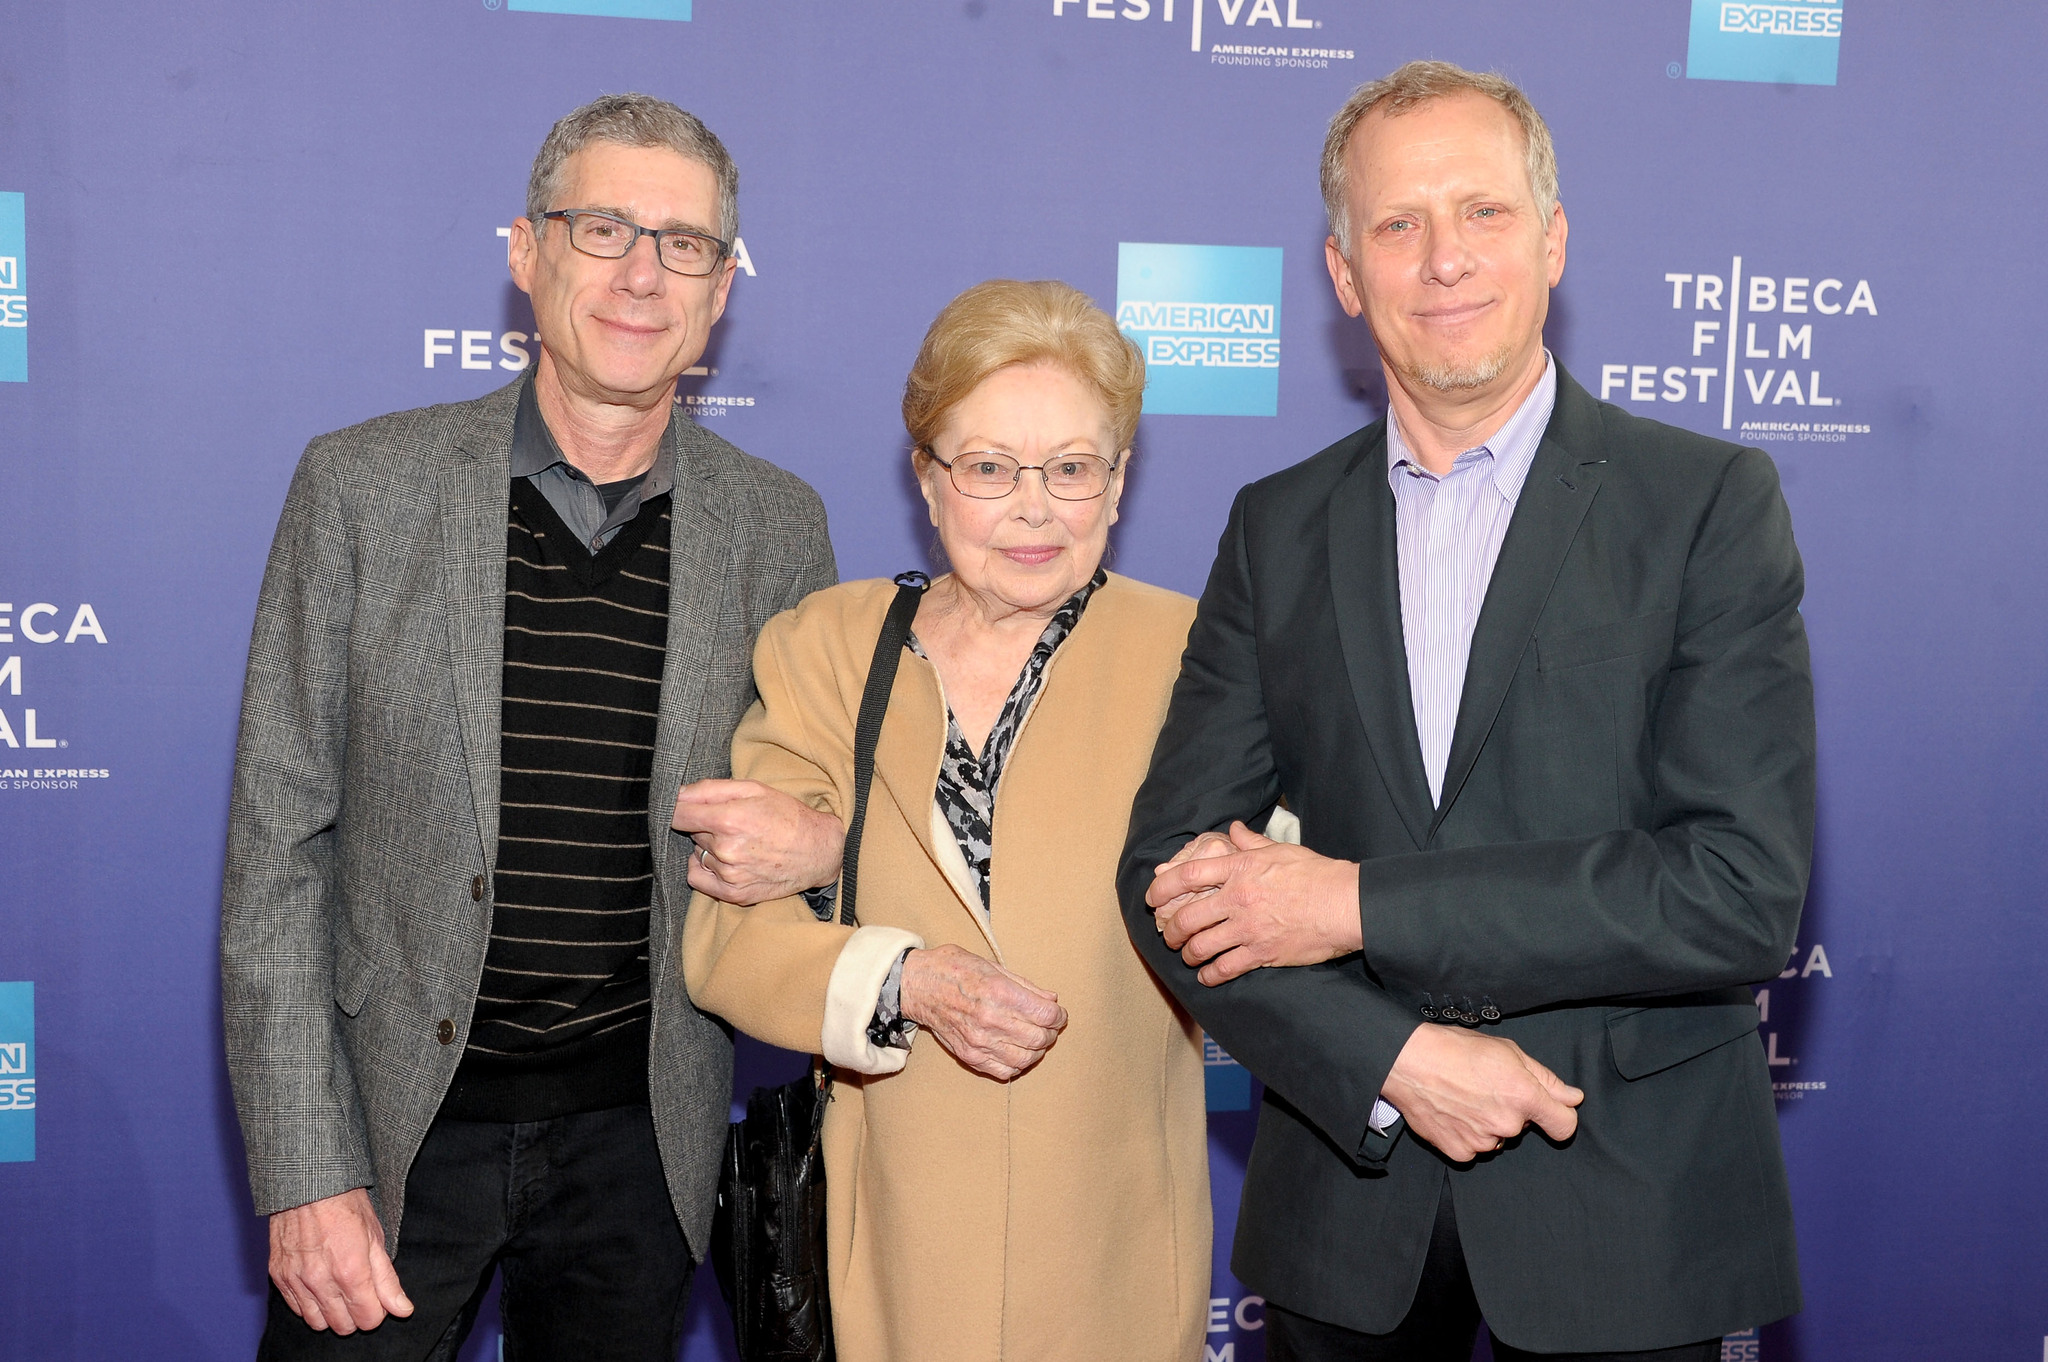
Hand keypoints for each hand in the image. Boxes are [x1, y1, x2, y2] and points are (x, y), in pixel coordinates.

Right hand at [268, 1188, 412, 1333]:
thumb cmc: (346, 1205)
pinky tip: (319, 1285)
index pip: (368, 1319)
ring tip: (339, 1291)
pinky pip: (295, 1308)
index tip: (377, 1299)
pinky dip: (309, 1304)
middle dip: (356, 1315)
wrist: (308, 1184)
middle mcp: (320, 1280)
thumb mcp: (376, 1238)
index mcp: (350, 1271)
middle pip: (342, 1326)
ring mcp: (296, 1279)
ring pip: (317, 1322)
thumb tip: (402, 1309)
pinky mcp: (278, 1275)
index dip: (377, 1312)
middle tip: (360, 1294)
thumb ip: (387, 1280)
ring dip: (332, 1313)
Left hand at [672, 779, 844, 905]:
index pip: (676, 814)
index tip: (686, 806)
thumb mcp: (753, 789)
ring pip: (698, 852)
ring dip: (710, 846)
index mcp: (729, 820)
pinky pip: (697, 877)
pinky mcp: (733, 894)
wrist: (818, 851)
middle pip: (691, 831)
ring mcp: (729, 875)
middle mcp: (726, 850)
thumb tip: (675, 793)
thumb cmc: (787, 815)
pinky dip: (704, 867)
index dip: (678, 807)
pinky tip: (723, 860)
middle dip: (704, 824)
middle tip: (732, 822)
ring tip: (739, 842)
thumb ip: (710, 789)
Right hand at [898, 944, 1067, 1081]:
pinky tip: (1017, 1051)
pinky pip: (1004, 1071)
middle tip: (1049, 1026)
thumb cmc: (955, 969)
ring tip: (1035, 1039)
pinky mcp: (969, 1055)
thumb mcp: (993, 966)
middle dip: (1051, 1032)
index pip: (1046, 1015)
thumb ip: (1025, 986)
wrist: (919, 985)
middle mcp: (990, 1019)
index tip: (1059, 1014)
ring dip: (1037, 1050)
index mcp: (999, 992)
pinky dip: (1018, 1064)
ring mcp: (979, 1041)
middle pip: (1039, 1038)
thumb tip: (1052, 1001)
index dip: (1059, 1016)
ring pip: (1025, 1058)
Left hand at [1147, 821, 1363, 984]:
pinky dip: (1211, 975)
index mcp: (1240, 868)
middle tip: (1169, 934)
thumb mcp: (1280, 849)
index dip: (1162, 886)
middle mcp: (1238, 898)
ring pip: (1200, 946)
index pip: (1187, 875)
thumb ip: (1250, 842)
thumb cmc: (1316, 873)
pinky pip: (1225, 968)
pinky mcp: (1262, 953)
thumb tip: (1234, 829)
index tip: (1152, 895)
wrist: (1345, 903)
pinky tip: (1207, 976)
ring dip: (1188, 954)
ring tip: (1188, 956)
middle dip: (1171, 930)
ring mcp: (1248, 928)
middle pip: (1187, 917)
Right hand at [1381, 1024, 1583, 1161]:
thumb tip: (1573, 1098)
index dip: (1560, 1117)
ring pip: (1497, 1137)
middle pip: (1523, 1126)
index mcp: (1524, 1096)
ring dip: (1488, 1123)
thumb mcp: (1508, 1051)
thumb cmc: (1455, 1049)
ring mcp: (1482, 1142)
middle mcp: (1507, 1124)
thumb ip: (1546, 1079)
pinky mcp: (1459, 1152)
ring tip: (1464, 1098)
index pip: (1564, 1125)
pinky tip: (1453, 1112)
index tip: (1550, 1112)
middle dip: (1511, 1111)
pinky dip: (1467, 1134)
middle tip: (1485, 1087)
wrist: (1408, 1062)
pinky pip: (1474, 1148)